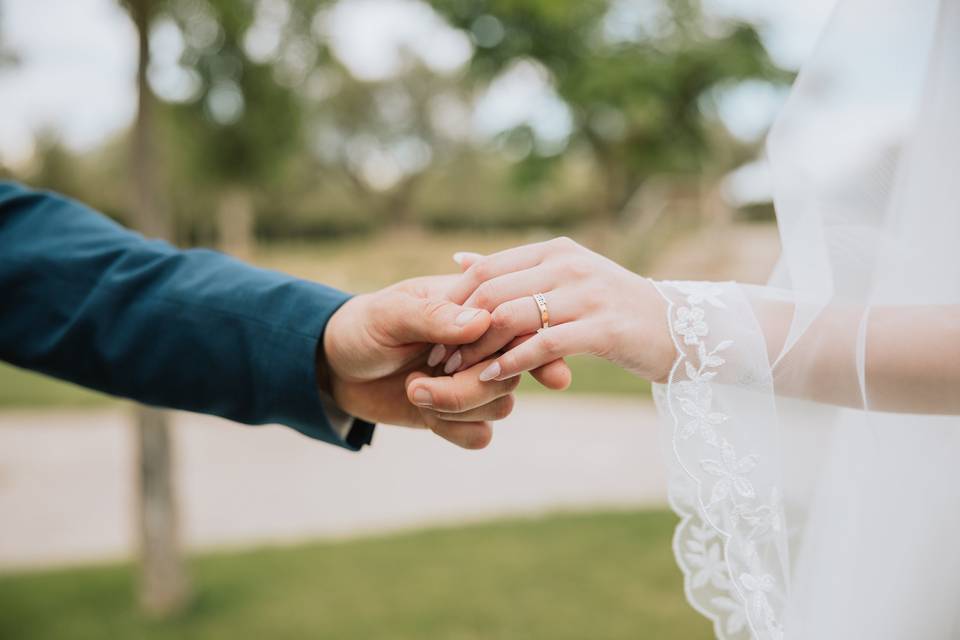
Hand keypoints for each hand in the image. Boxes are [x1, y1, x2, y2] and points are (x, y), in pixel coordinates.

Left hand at [321, 275, 567, 448]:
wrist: (336, 367)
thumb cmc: (364, 326)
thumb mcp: (389, 314)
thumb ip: (432, 317)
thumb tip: (481, 322)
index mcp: (476, 308)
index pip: (520, 324)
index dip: (527, 346)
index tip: (525, 370)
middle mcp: (484, 346)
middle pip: (511, 373)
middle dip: (468, 386)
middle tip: (420, 381)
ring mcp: (474, 381)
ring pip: (500, 407)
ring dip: (455, 407)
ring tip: (415, 389)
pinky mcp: (460, 415)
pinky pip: (480, 435)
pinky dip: (453, 430)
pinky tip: (423, 413)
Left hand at [442, 237, 675, 382]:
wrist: (682, 330)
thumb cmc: (613, 309)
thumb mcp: (564, 278)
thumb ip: (513, 270)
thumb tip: (460, 259)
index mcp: (555, 251)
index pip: (487, 268)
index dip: (453, 301)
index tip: (432, 331)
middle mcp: (568, 264)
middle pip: (492, 291)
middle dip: (457, 327)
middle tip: (436, 357)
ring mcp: (587, 294)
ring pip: (512, 316)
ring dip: (478, 348)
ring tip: (457, 371)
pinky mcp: (603, 327)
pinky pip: (544, 344)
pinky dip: (513, 362)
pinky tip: (493, 378)